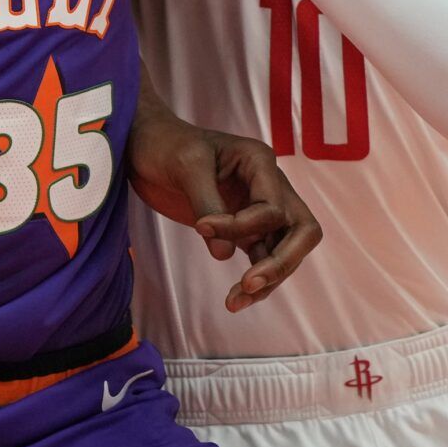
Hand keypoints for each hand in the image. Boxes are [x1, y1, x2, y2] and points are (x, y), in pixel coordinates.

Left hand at [126, 101, 322, 312]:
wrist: (146, 147)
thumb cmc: (166, 144)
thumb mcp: (185, 165)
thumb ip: (207, 204)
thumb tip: (226, 255)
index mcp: (259, 161)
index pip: (272, 207)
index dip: (242, 225)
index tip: (201, 227)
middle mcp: (268, 185)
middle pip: (301, 230)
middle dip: (281, 262)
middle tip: (249, 284)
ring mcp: (258, 208)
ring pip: (284, 250)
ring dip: (267, 279)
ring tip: (235, 301)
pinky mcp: (244, 228)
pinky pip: (262, 257)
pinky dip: (254, 279)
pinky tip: (236, 298)